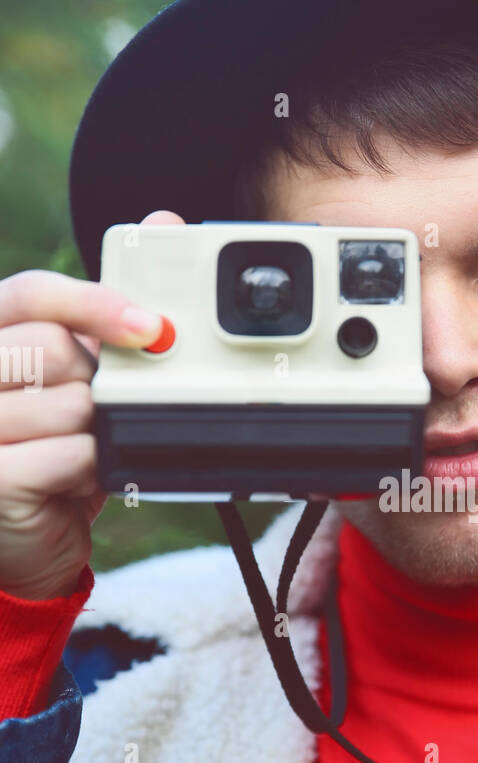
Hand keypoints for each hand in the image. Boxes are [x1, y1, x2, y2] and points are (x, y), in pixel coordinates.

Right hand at [0, 210, 183, 598]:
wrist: (32, 539)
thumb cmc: (53, 448)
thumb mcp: (81, 369)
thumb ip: (109, 303)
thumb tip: (164, 222)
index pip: (28, 295)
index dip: (90, 302)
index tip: (150, 325)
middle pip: (52, 346)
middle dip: (93, 381)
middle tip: (88, 411)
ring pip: (69, 403)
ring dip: (95, 431)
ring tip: (76, 448)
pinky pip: (70, 454)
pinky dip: (90, 469)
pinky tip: (73, 480)